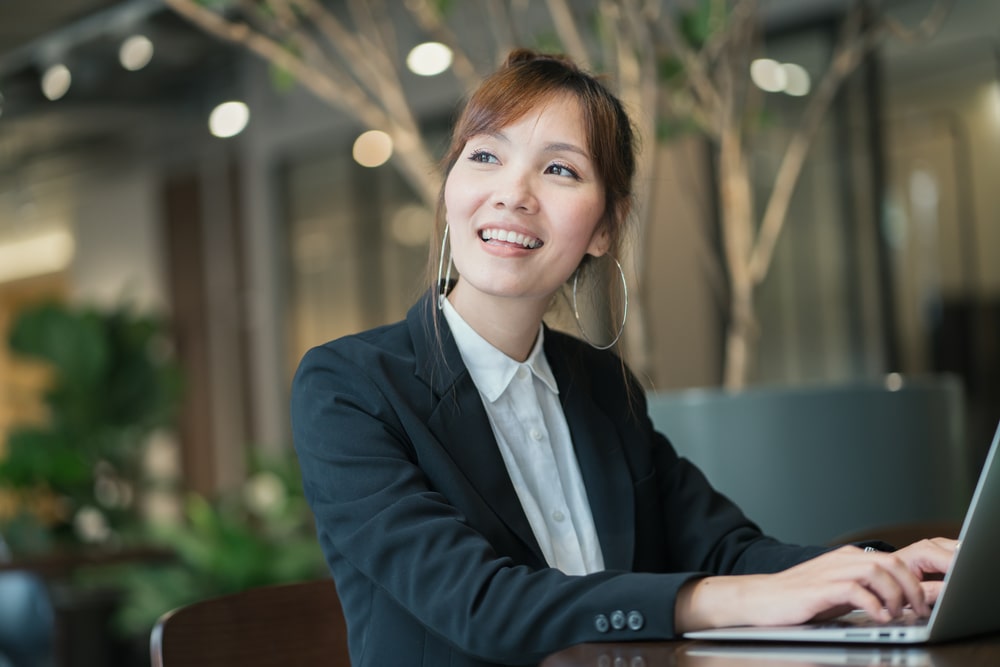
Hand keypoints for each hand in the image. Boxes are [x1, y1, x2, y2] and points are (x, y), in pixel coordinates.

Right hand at [675, 538, 957, 632]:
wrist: (759, 599)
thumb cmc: (798, 599)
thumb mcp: (836, 590)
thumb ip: (863, 588)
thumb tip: (898, 600)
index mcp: (847, 558)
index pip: (893, 560)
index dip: (913, 581)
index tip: (921, 603)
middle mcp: (840, 560)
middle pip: (890, 562)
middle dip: (911, 587)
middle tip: (916, 610)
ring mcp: (829, 572)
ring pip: (876, 571)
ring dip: (894, 595)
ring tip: (896, 615)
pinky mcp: (818, 589)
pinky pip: (855, 590)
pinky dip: (873, 604)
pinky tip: (877, 617)